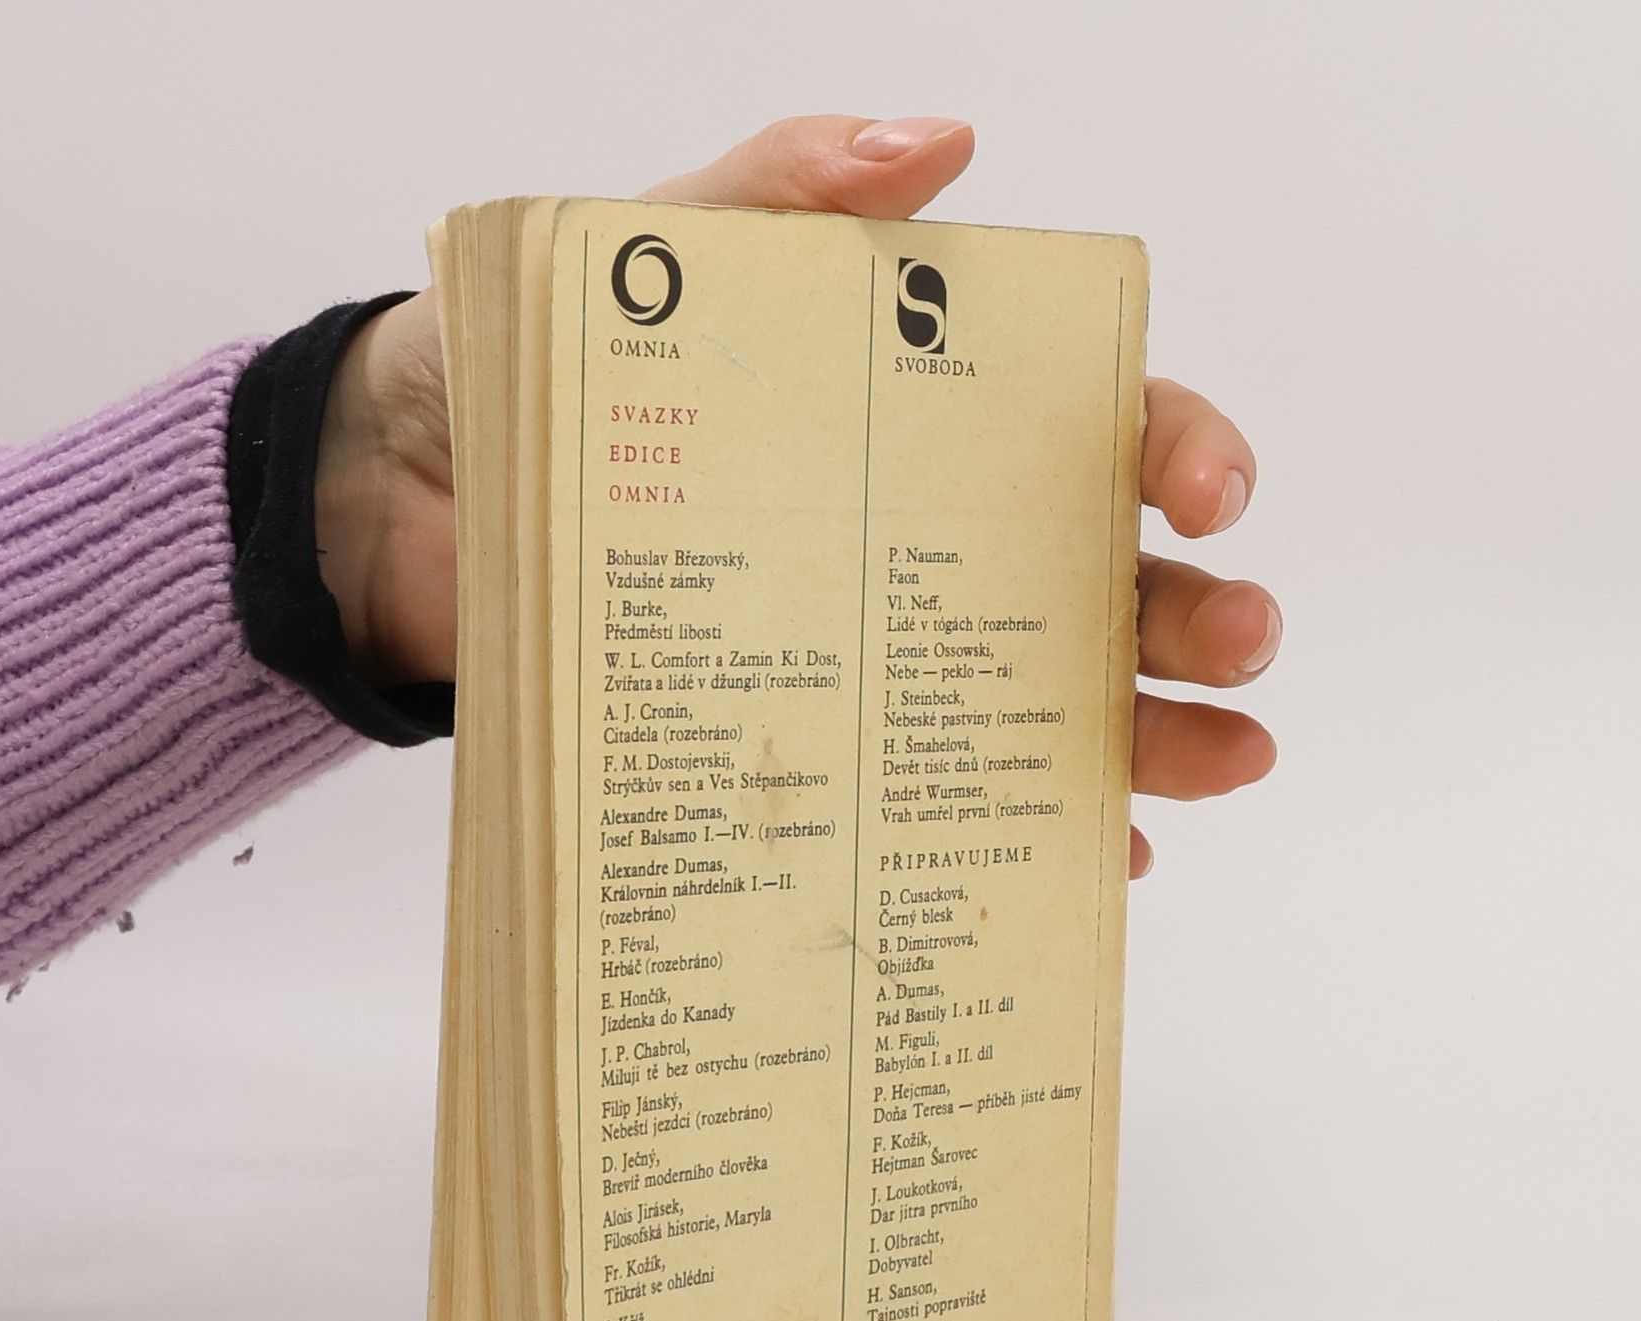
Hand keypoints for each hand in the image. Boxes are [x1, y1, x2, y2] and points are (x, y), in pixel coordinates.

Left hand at [316, 116, 1278, 875]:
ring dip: (1158, 730)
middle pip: (1105, 577)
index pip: (1091, 425)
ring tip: (1224, 759)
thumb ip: (784, 195)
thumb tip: (938, 146)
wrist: (402, 506)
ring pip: (1057, 699)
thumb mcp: (654, 255)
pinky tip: (1093, 855)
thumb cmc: (535, 374)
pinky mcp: (819, 750)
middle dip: (1196, 608)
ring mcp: (882, 659)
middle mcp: (928, 545)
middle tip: (1239, 638)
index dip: (1174, 448)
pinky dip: (1029, 831)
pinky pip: (948, 804)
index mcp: (923, 420)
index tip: (1200, 491)